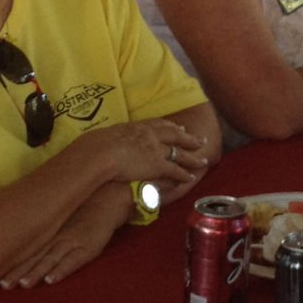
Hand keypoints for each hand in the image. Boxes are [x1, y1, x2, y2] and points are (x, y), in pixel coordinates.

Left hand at [0, 184, 126, 288]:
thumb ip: (45, 224)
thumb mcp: (61, 213)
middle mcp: (56, 237)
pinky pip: (73, 261)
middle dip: (18, 272)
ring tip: (23, 285)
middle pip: (34, 257)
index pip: (25, 249)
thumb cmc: (84, 205)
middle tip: (3, 285)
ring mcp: (71, 242)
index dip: (11, 262)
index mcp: (48, 230)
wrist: (109, 196)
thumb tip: (21, 233)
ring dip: (36, 273)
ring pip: (50, 260)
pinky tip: (50, 280)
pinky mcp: (88, 247)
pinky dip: (61, 271)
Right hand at [81, 116, 209, 191]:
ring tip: (204, 160)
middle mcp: (151, 135)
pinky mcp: (158, 164)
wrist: (102, 152)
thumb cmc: (98, 145)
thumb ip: (114, 138)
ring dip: (193, 157)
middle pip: (175, 135)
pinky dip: (184, 174)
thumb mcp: (108, 135)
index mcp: (139, 126)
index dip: (170, 127)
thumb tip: (109, 140)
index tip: (178, 127)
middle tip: (200, 139)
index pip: (159, 125)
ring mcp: (156, 149)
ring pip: (180, 153)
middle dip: (189, 138)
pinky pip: (175, 170)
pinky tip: (192, 177)